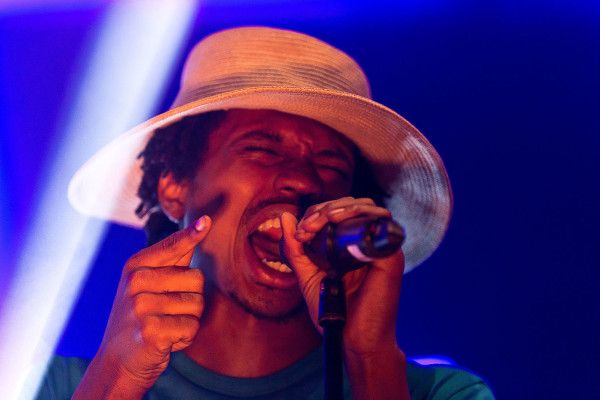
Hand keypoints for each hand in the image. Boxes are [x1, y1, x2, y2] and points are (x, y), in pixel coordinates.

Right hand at [87, 216, 210, 393]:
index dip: (191, 234)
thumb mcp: (147, 285)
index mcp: (135, 267)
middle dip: (192, 299)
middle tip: (167, 312)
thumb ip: (173, 258)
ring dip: (189, 320)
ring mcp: (141, 307)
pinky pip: (192, 327)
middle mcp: (135, 283)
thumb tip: (200, 225)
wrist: (117, 362)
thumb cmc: (140, 318)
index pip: (172, 246)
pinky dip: (185, 338)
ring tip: (165, 326)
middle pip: (197, 278)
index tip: (206, 221)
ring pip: (197, 304)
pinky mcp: (151, 332)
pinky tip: (166, 341)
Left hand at [280, 197, 402, 354]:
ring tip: (319, 221)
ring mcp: (382, 247)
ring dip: (340, 207)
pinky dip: (358, 214)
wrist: (353, 340)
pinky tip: (336, 221)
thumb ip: (295, 249)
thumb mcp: (307, 276)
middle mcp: (369, 242)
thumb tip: (285, 217)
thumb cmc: (336, 313)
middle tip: (306, 227)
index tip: (299, 232)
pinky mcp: (391, 255)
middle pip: (352, 205)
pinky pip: (381, 222)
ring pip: (367, 207)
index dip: (316, 214)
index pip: (338, 213)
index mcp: (352, 245)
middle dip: (325, 209)